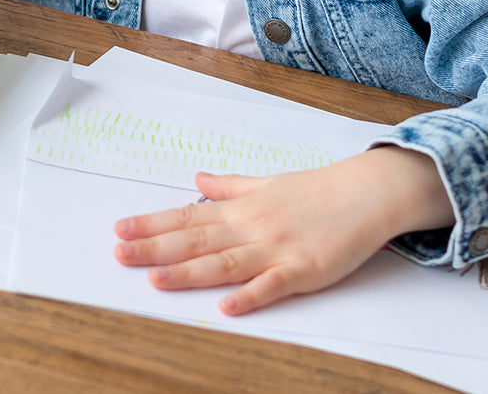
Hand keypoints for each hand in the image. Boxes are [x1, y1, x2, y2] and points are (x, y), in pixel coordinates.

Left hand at [113, 147, 453, 314]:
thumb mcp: (268, 182)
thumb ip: (230, 187)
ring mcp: (277, 249)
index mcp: (242, 208)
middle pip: (196, 240)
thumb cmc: (318, 189)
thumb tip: (198, 180)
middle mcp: (252, 227)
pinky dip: (249, 296)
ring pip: (225, 263)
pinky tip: (226, 306)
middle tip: (119, 253)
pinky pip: (272, 286)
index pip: (188, 216)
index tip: (121, 228)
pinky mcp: (305, 269)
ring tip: (156, 279)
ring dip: (189, 273)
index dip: (153, 224)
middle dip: (155, 248)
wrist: (367, 191)